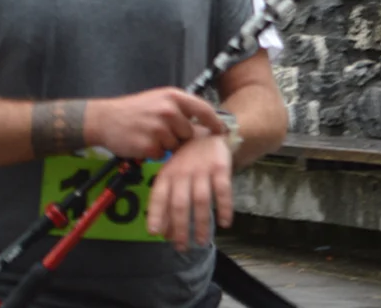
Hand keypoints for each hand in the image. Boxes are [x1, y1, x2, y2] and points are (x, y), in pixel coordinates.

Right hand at [86, 88, 226, 159]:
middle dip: (179, 136)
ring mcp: (159, 129)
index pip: (203, 109)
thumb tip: (204, 123)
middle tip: (160, 130)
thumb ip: (180, 108)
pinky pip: (162, 155)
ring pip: (175, 145)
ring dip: (165, 145)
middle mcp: (169, 111)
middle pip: (189, 133)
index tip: (222, 131)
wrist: (105, 119)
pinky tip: (142, 142)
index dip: (215, 122)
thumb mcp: (159, 99)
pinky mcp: (150, 146)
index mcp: (173, 96)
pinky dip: (154, 152)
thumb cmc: (134, 110)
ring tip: (148, 134)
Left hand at [146, 132, 232, 250]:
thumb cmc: (186, 161)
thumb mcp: (172, 175)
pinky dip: (224, 208)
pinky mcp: (220, 168)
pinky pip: (223, 191)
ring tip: (202, 242)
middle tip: (182, 247)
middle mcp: (182, 172)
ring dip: (202, 223)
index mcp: (167, 174)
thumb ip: (166, 201)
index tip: (155, 233)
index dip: (156, 214)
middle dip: (180, 228)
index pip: (158, 196)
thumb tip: (162, 233)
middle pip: (180, 203)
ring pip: (201, 201)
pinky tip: (225, 223)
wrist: (210, 134)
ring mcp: (202, 170)